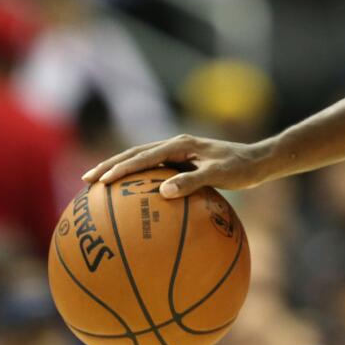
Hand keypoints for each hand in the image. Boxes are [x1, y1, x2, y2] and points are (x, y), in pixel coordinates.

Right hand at [81, 134, 271, 197]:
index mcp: (181, 145)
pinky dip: (138, 181)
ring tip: (97, 186)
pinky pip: (154, 172)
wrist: (258, 162)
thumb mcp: (220, 174)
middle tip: (86, 181)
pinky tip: (130, 200)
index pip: (144, 155)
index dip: (122, 167)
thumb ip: (193, 181)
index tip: (102, 180)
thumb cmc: (242, 168)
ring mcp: (177, 154)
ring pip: (141, 160)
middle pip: (135, 154)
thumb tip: (163, 193)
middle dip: (110, 166)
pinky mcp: (182, 164)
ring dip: (119, 171)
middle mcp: (176, 146)